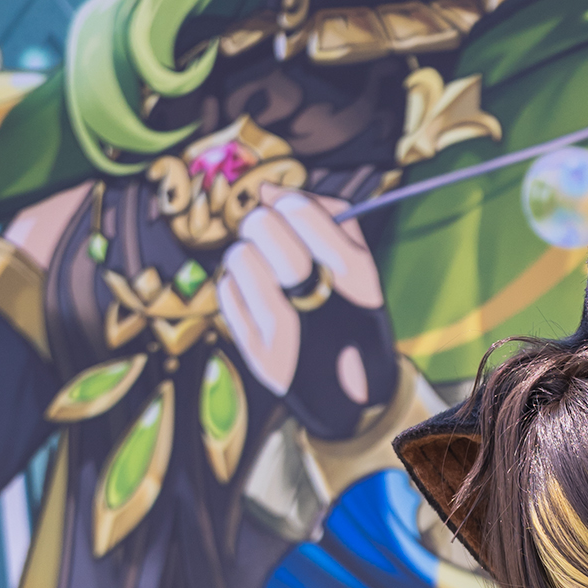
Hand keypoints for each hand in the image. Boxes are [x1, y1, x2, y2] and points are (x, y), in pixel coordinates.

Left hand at [217, 187, 386, 420]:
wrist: (353, 398)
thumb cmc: (352, 318)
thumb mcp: (362, 267)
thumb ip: (326, 217)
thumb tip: (268, 190)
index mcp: (353, 276)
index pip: (299, 209)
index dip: (288, 203)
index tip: (289, 212)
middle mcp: (319, 303)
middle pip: (262, 226)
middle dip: (263, 227)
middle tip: (273, 244)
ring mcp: (285, 333)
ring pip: (238, 257)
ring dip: (248, 259)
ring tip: (267, 277)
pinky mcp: (259, 356)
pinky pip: (225, 293)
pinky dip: (237, 289)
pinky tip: (257, 302)